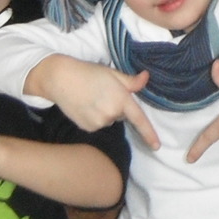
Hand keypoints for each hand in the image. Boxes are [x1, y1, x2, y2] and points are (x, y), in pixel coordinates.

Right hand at [28, 56, 160, 150]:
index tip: (157, 146)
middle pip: (121, 115)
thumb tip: (146, 78)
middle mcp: (111, 114)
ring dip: (105, 112)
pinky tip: (85, 106)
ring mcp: (98, 123)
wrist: (61, 79)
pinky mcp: (87, 128)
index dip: (149, 134)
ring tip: (92, 97)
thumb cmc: (89, 72)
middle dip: (117, 106)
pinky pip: (98, 124)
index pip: (139, 120)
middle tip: (103, 92)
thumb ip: (132, 81)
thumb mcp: (113, 74)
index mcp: (121, 100)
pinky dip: (95, 117)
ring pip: (109, 120)